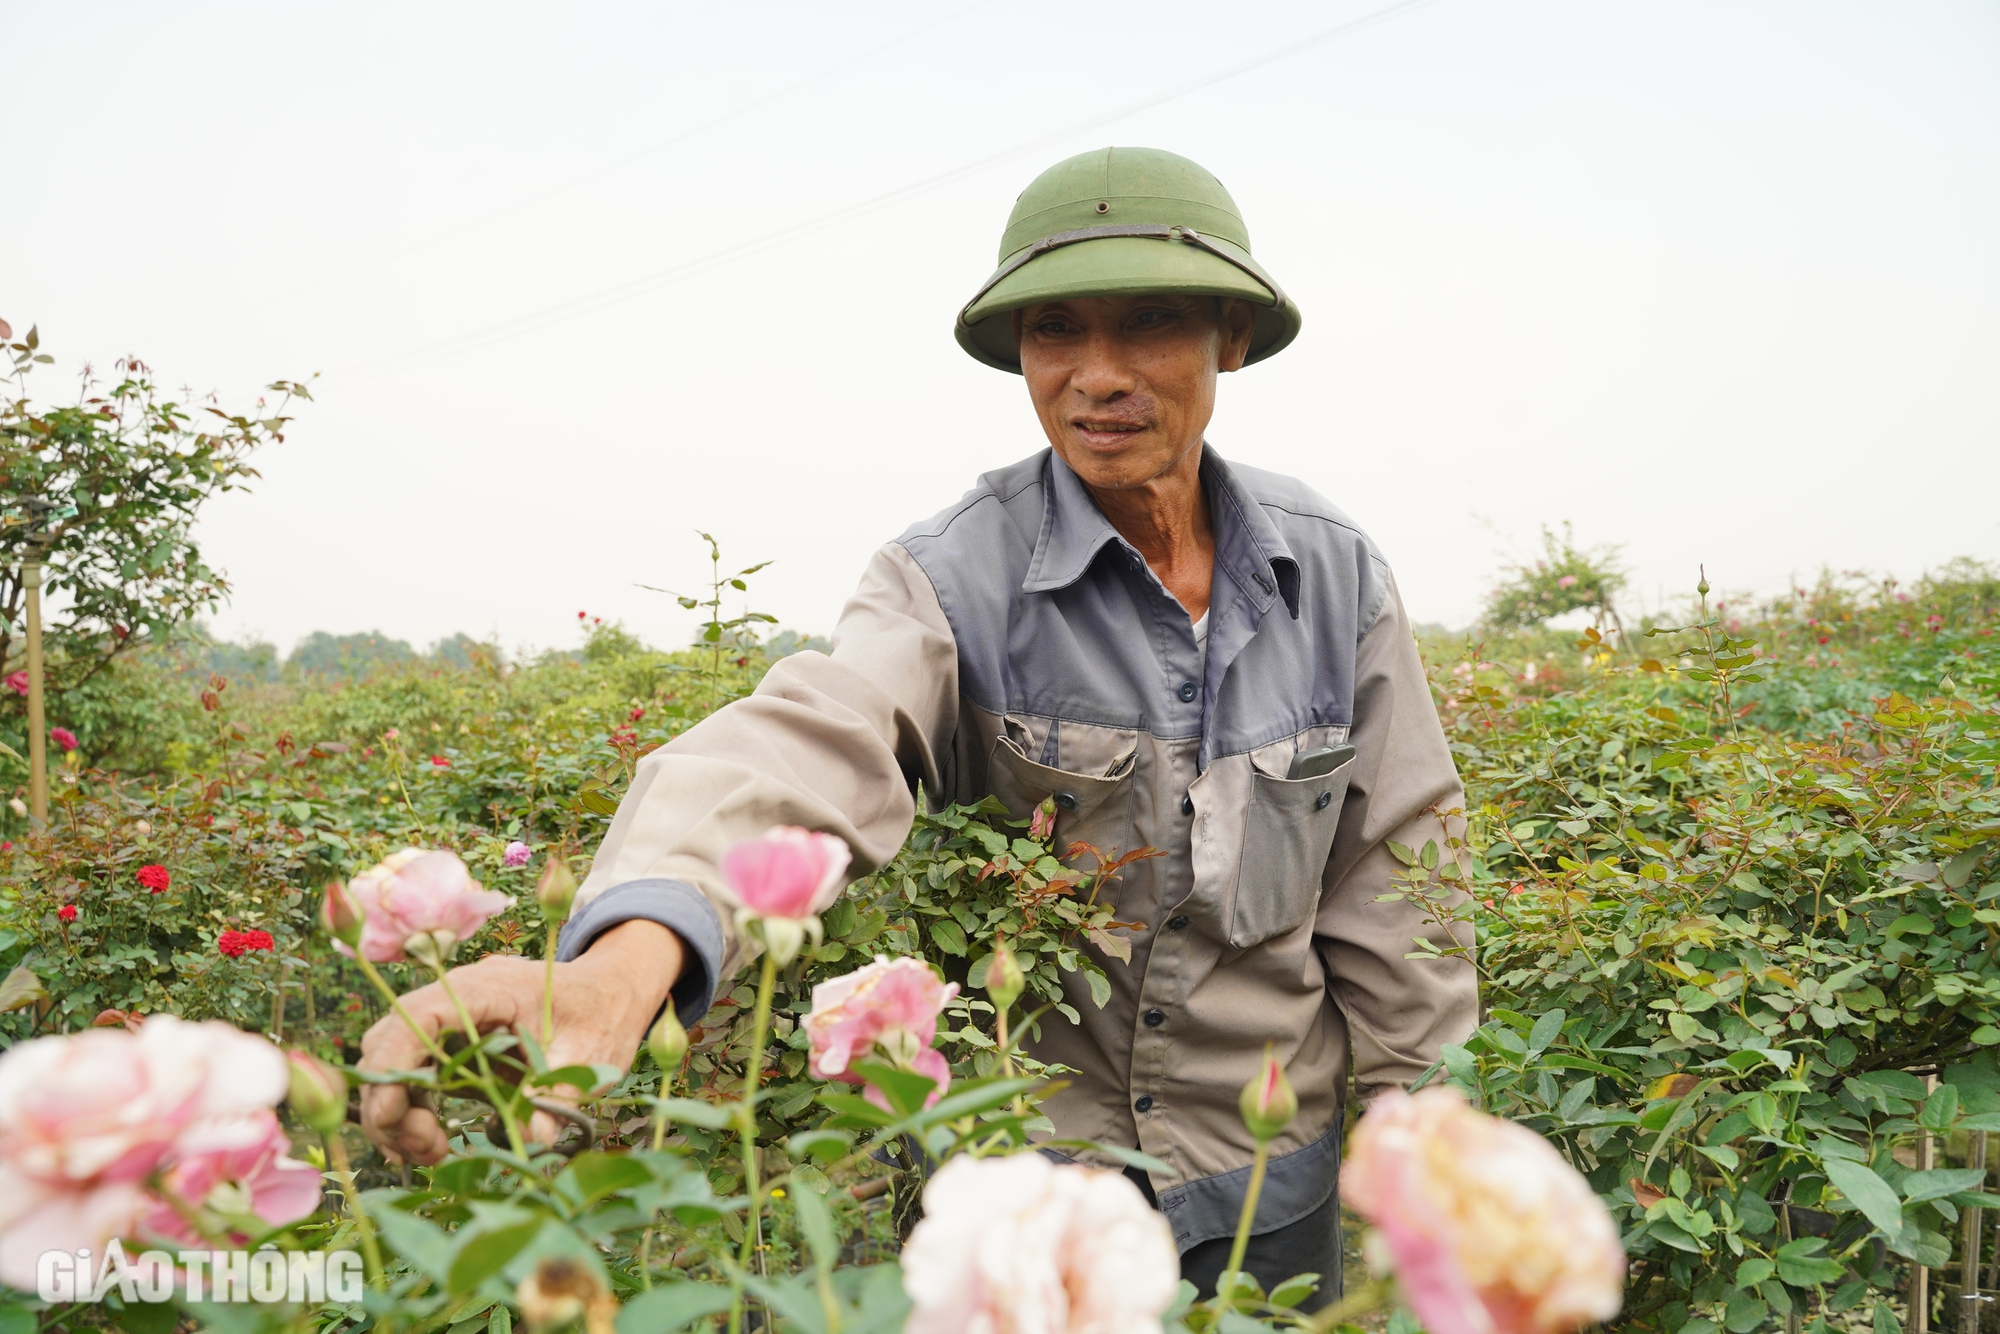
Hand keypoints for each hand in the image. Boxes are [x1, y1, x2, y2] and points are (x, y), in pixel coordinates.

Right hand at [358, 920, 682, 1164]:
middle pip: (391, 1041)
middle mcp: (458, 997)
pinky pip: (413, 1074)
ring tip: (431, 1151)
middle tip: (425, 1146)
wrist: (611, 994)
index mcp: (490, 987)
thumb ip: (559, 1094)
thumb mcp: (590, 1054)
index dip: (394, 1062)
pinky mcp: (452, 1043)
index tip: (392, 1115)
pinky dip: (410, 1110)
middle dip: (390, 1099)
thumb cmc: (602, 1015)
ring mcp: (451, 1020)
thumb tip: (531, 1140)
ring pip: (394, 1061)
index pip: (420, 1015)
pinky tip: (429, 1143)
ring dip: (397, 1111)